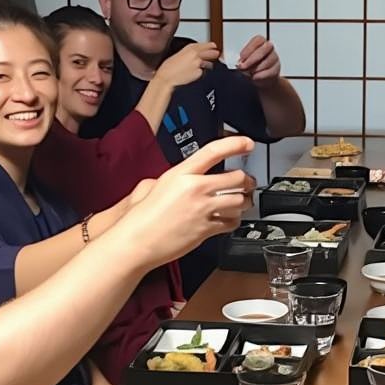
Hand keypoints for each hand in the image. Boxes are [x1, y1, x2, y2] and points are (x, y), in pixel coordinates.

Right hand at [110, 135, 254, 266]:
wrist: (137, 241)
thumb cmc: (141, 217)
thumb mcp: (153, 185)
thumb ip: (174, 178)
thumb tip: (183, 177)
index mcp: (181, 174)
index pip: (214, 151)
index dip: (235, 144)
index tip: (247, 144)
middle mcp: (195, 189)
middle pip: (236, 178)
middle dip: (247, 180)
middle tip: (248, 182)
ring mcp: (202, 210)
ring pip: (239, 201)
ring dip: (244, 201)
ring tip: (241, 201)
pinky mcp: (206, 229)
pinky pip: (231, 222)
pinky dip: (234, 220)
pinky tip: (229, 219)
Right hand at [154, 41, 220, 88]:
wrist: (167, 77)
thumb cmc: (168, 67)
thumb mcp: (178, 54)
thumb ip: (189, 52)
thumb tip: (195, 53)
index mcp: (190, 48)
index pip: (207, 45)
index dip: (211, 46)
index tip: (214, 46)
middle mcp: (196, 55)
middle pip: (212, 53)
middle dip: (214, 54)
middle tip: (216, 54)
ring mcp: (199, 64)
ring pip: (209, 64)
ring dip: (207, 65)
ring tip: (199, 67)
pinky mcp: (199, 73)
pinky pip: (203, 72)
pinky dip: (200, 73)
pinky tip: (193, 73)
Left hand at [236, 35, 280, 83]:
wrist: (262, 78)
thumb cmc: (253, 66)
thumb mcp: (245, 62)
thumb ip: (242, 61)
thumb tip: (240, 64)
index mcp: (261, 42)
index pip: (257, 40)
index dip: (249, 49)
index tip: (241, 57)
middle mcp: (269, 48)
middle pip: (263, 50)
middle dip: (251, 59)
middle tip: (243, 66)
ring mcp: (274, 58)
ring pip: (266, 62)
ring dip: (255, 69)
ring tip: (249, 72)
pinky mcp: (276, 69)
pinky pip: (269, 72)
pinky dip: (260, 75)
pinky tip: (255, 76)